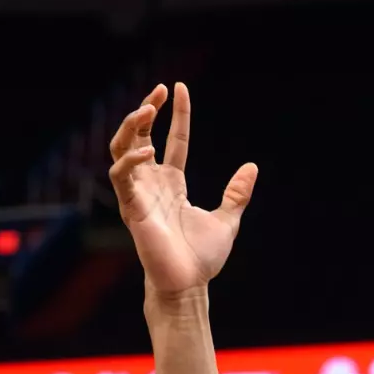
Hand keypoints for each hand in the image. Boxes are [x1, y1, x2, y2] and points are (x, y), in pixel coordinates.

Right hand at [108, 83, 257, 297]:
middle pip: (140, 136)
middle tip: (159, 91)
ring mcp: (138, 194)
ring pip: (122, 149)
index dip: (176, 115)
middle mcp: (152, 184)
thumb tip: (251, 167)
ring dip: (131, 127)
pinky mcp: (130, 208)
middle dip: (145, 110)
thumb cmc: (201, 258)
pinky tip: (148, 150)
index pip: (172, 140)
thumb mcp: (227, 219)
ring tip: (148, 109)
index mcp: (172, 183)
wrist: (189, 285)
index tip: (179, 88)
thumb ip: (237, 193)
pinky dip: (130, 160)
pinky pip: (121, 176)